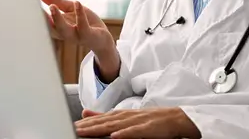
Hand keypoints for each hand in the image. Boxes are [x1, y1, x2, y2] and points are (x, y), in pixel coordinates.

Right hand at [41, 0, 119, 81]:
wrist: (103, 38)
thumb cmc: (86, 24)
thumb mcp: (71, 9)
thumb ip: (57, 2)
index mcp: (57, 27)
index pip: (44, 22)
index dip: (35, 14)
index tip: (26, 4)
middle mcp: (64, 33)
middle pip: (50, 28)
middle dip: (42, 18)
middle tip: (34, 8)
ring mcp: (76, 36)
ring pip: (64, 30)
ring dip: (57, 19)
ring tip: (52, 6)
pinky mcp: (88, 35)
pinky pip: (83, 26)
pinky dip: (79, 15)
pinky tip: (77, 3)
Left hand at [75, 107, 200, 138]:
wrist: (176, 118)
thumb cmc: (152, 119)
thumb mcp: (127, 116)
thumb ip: (106, 115)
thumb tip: (86, 112)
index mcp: (122, 114)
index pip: (101, 118)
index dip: (86, 122)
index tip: (72, 126)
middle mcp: (128, 115)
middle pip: (105, 121)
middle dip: (88, 126)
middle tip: (73, 129)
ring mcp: (138, 121)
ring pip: (116, 125)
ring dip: (100, 128)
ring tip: (85, 131)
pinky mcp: (148, 128)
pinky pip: (135, 131)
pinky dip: (125, 133)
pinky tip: (114, 136)